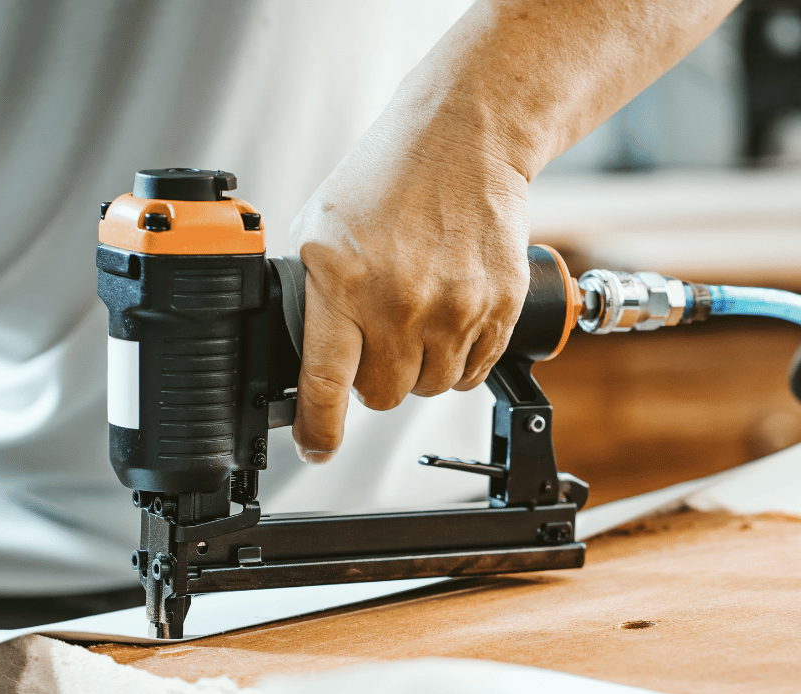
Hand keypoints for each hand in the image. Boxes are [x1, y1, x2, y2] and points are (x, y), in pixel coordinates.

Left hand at [286, 0, 739, 461]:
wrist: (464, 140)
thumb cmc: (389, 178)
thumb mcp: (321, 228)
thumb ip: (313, 296)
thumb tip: (301, 361)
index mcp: (343, 282)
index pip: (326, 383)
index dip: (318, 429)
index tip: (316, 445)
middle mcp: (400, 302)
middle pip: (385, 396)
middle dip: (377, 379)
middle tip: (378, 339)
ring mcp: (455, 308)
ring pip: (433, 387)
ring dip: (422, 367)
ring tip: (418, 317)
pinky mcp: (499, 308)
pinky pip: (475, 370)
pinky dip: (461, 356)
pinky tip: (451, 313)